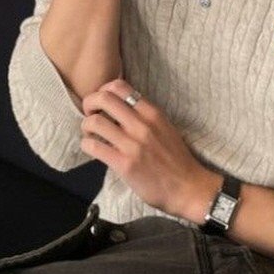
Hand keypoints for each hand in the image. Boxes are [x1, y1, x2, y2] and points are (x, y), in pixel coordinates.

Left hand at [79, 78, 217, 219]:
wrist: (188, 187)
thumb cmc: (176, 158)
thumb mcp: (164, 127)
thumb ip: (144, 115)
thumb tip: (119, 108)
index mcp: (152, 113)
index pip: (120, 86)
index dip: (103, 90)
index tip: (102, 103)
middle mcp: (141, 124)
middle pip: (103, 98)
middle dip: (89, 103)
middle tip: (89, 114)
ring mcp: (132, 144)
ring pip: (94, 122)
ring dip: (86, 126)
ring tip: (90, 134)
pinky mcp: (124, 164)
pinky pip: (94, 146)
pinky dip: (87, 145)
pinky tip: (92, 149)